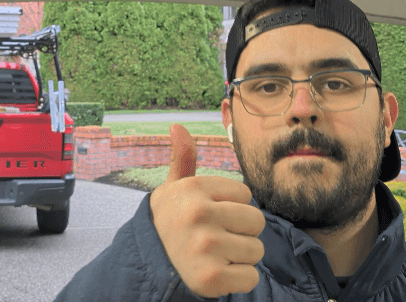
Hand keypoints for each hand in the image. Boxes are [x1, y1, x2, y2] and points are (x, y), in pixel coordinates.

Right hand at [149, 124, 265, 298]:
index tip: (210, 215)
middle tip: (216, 238)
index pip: (245, 195)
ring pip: (256, 250)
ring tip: (215, 255)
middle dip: (241, 232)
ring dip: (240, 257)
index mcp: (193, 188)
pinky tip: (217, 273)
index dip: (232, 207)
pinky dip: (238, 279)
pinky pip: (251, 277)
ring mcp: (204, 246)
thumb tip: (177, 126)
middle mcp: (197, 214)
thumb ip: (183, 159)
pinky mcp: (211, 278)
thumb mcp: (174, 189)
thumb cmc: (171, 222)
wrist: (149, 264)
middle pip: (256, 221)